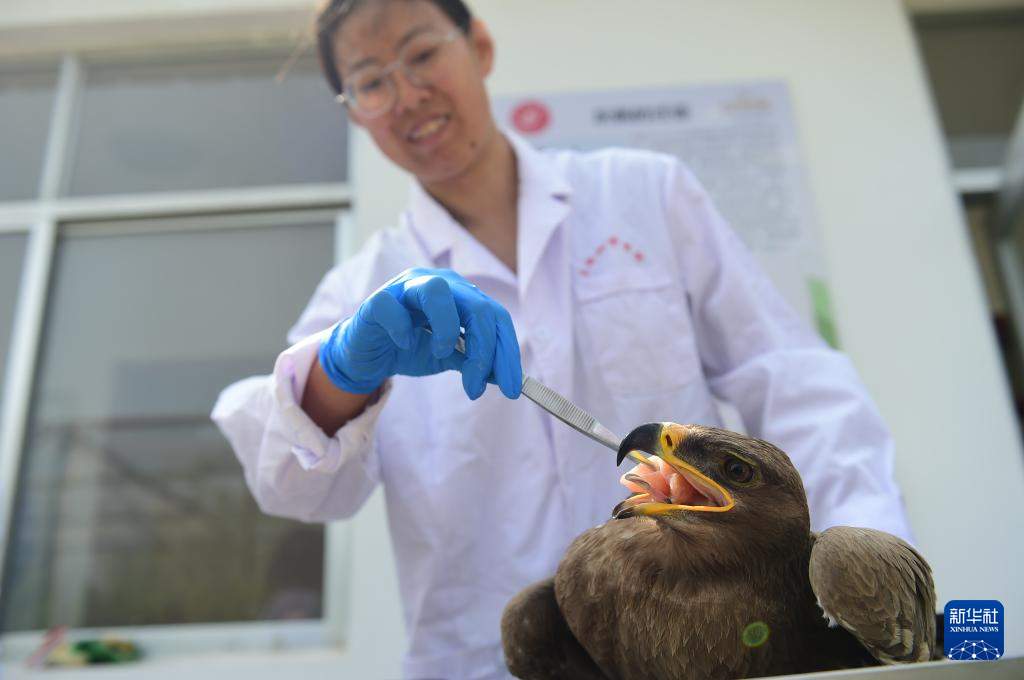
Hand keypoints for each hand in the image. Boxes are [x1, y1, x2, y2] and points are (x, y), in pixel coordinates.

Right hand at [318, 268, 521, 399]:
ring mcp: (405, 288)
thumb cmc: (409, 349)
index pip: (496, 316)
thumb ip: (475, 361)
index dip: (507, 352)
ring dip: (447, 329)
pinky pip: (392, 307)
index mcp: (460, 295)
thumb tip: (506, 377)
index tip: (512, 388)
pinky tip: (404, 344)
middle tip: (476, 386)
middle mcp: (437, 284)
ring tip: (440, 353)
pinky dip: (402, 329)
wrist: (367, 356)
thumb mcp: (449, 358)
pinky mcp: (376, 301)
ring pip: (437, 291)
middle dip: (484, 351)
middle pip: (476, 306)